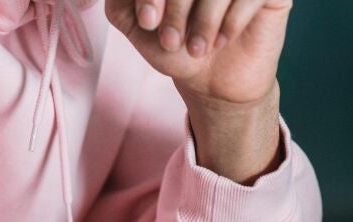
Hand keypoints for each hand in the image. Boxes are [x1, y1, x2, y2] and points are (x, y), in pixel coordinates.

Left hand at [104, 0, 290, 104]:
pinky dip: (231, 21)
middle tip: (172, 41)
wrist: (214, 82)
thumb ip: (121, 1)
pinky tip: (222, 42)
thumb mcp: (138, 25)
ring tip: (198, 48)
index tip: (147, 21)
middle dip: (176, 5)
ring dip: (204, 19)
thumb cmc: (178, 46)